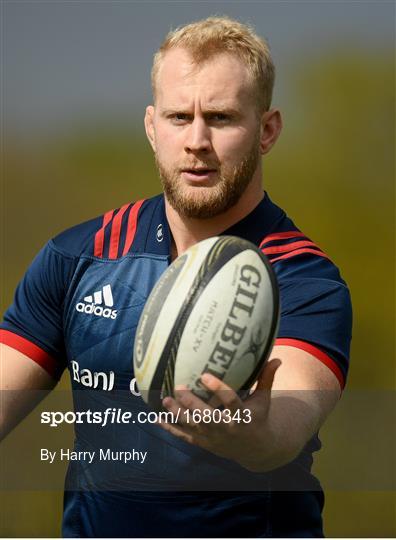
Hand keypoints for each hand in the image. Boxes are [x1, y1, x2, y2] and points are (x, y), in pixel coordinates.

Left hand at [158, 358, 280, 470]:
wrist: (256, 450)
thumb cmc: (259, 417)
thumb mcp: (264, 399)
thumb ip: (266, 378)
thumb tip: (277, 357)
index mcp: (242, 416)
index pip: (230, 401)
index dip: (218, 389)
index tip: (204, 375)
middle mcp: (226, 428)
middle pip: (206, 416)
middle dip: (191, 403)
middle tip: (179, 387)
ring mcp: (213, 437)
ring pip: (193, 426)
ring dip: (177, 414)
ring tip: (165, 400)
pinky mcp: (204, 443)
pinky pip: (185, 436)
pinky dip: (170, 428)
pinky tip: (157, 418)